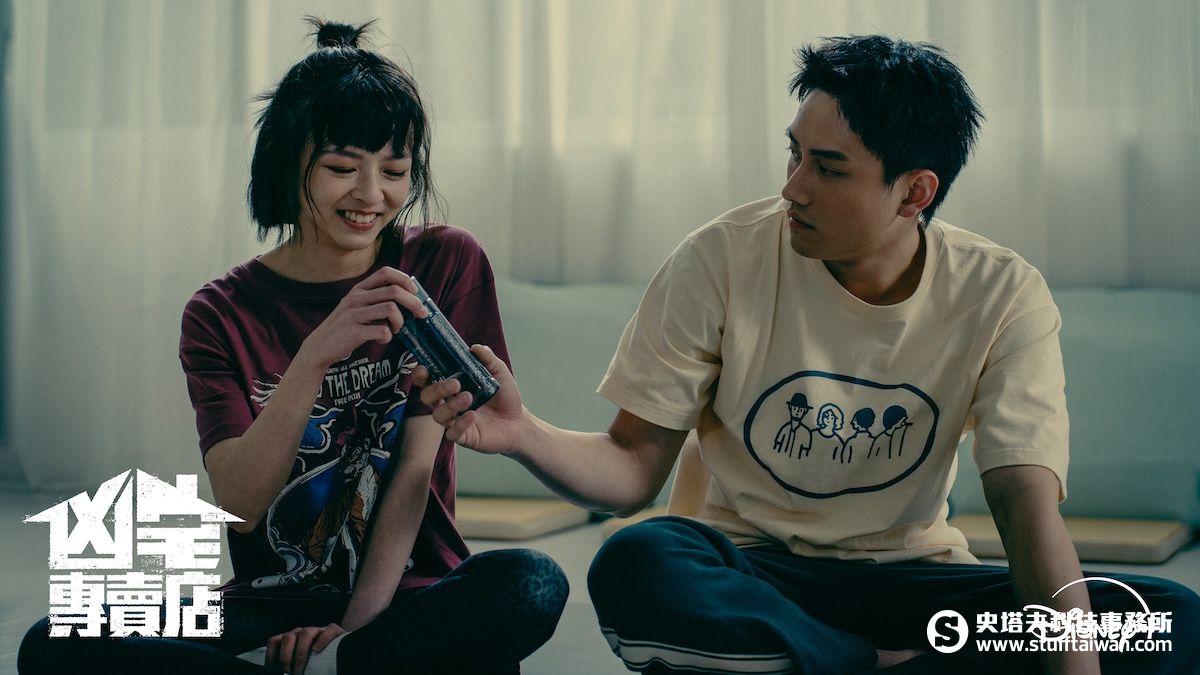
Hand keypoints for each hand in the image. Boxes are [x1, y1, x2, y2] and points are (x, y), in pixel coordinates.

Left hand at [265, 623, 345, 673]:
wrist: (342, 654)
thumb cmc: (317, 662)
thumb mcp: (300, 665)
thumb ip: (291, 667)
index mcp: (291, 640)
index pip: (274, 642)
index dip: (270, 656)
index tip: (273, 671)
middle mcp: (302, 633)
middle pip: (288, 637)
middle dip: (285, 656)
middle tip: (287, 672)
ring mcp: (318, 631)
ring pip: (305, 633)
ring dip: (300, 652)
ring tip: (299, 669)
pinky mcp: (335, 631)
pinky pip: (329, 630)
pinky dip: (323, 639)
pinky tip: (317, 650)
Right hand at [299, 267, 426, 369]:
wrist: (319, 347)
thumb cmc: (344, 328)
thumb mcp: (356, 307)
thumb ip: (375, 300)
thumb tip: (409, 300)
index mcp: (358, 289)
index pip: (385, 272)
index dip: (404, 279)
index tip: (415, 290)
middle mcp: (355, 298)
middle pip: (394, 291)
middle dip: (414, 302)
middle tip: (422, 314)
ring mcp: (353, 314)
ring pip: (391, 309)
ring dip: (399, 322)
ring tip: (394, 330)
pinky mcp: (354, 332)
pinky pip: (383, 331)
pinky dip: (387, 337)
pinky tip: (379, 340)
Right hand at [414, 344, 524, 453]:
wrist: (519, 421)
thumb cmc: (504, 396)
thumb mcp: (499, 373)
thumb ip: (488, 359)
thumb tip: (475, 347)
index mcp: (452, 386)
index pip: (428, 380)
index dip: (421, 375)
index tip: (424, 369)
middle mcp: (449, 403)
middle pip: (427, 397)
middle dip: (437, 389)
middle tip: (455, 383)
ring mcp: (454, 420)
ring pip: (438, 415)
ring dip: (450, 405)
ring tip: (468, 398)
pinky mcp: (464, 436)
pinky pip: (452, 433)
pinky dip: (459, 424)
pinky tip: (472, 416)